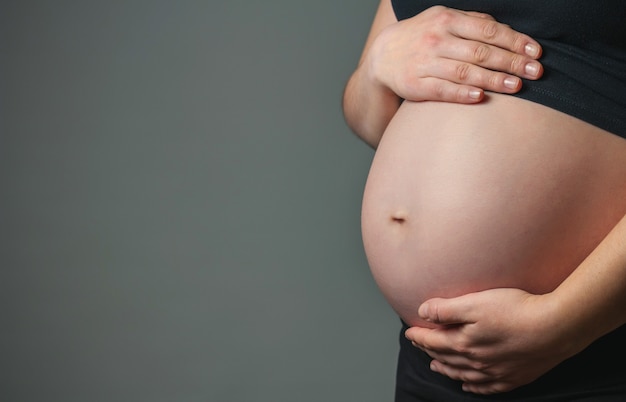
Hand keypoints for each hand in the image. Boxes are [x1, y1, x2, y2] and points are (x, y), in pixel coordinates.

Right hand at [365, 6, 542, 102]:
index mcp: (446, 19)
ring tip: (516, 87)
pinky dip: (462, 94)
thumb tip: (506, 30)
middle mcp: (436, 40)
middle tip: (535, 73)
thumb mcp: (443, 20)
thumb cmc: (421, 37)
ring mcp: (425, 63)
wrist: (382, 56)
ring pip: (464, 72)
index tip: (535, 53)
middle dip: (511, 62)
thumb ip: (473, 23)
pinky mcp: (415, 85)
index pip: (488, 30)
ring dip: (493, 80)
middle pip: (480, 52)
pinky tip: (480, 97)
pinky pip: (442, 90)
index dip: (514, 41)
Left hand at [404, 288, 583, 394]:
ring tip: (435, 365)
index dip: (419, 336)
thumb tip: (422, 312)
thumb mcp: (475, 303)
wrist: (555, 328)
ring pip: (462, 374)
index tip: (409, 332)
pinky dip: (473, 387)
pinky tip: (469, 385)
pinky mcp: (513, 376)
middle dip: (429, 350)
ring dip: (446, 369)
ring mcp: (495, 372)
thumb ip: (446, 309)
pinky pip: (486, 387)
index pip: (433, 340)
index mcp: (464, 343)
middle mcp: (476, 361)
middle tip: (419, 345)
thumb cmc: (515, 311)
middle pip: (445, 357)